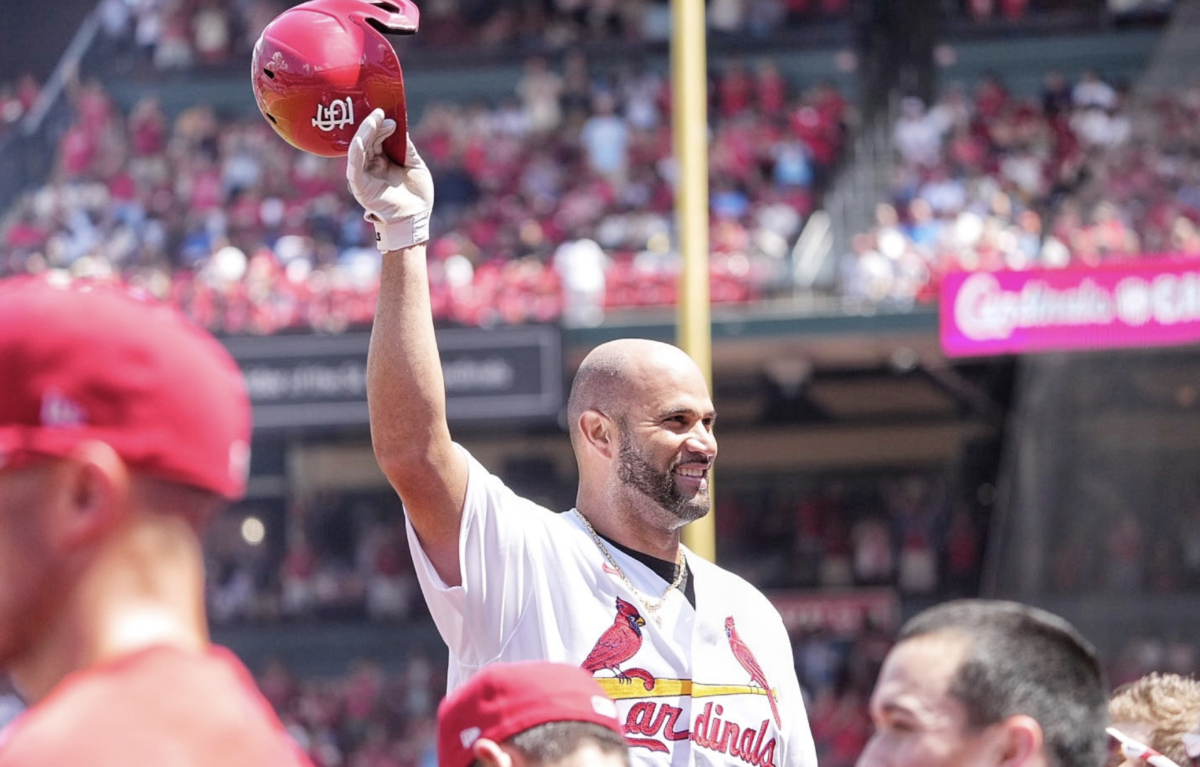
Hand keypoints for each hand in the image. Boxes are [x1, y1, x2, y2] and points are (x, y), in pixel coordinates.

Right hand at [347, 108, 433, 251]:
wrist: (416, 218)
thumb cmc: (417, 195)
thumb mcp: (415, 164)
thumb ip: (406, 147)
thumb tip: (399, 126)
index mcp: (383, 160)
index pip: (377, 138)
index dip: (381, 125)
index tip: (389, 115)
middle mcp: (371, 165)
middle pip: (367, 140)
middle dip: (374, 125)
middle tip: (381, 113)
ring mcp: (364, 174)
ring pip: (359, 148)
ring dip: (365, 132)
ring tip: (374, 119)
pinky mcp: (359, 184)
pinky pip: (354, 165)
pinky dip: (356, 150)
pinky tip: (361, 138)